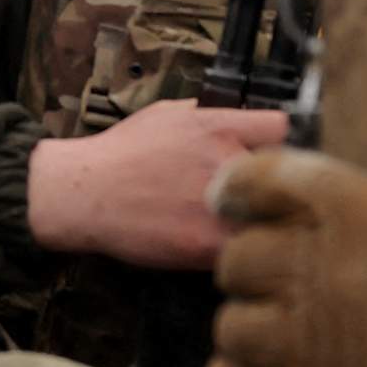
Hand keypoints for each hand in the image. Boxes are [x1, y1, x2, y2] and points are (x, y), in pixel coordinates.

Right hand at [26, 99, 286, 268]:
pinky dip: (239, 250)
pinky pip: (246, 249)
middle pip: (283, 177)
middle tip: (253, 195)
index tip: (271, 155)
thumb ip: (209, 116)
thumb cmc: (121, 153)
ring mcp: (219, 205)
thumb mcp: (166, 115)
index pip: (281, 128)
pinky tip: (217, 243)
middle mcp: (225, 161)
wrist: (83, 192)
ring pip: (270, 218)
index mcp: (217, 126)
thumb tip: (243, 117)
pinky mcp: (208, 244)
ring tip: (236, 224)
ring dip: (260, 222)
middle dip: (270, 187)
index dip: (279, 143)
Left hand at [197, 148, 366, 366]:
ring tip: (288, 350)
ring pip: (233, 327)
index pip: (264, 179)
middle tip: (287, 293)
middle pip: (240, 258)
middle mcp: (324, 271)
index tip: (231, 198)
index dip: (242, 186)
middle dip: (258, 273)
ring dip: (254, 337)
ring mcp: (308, 344)